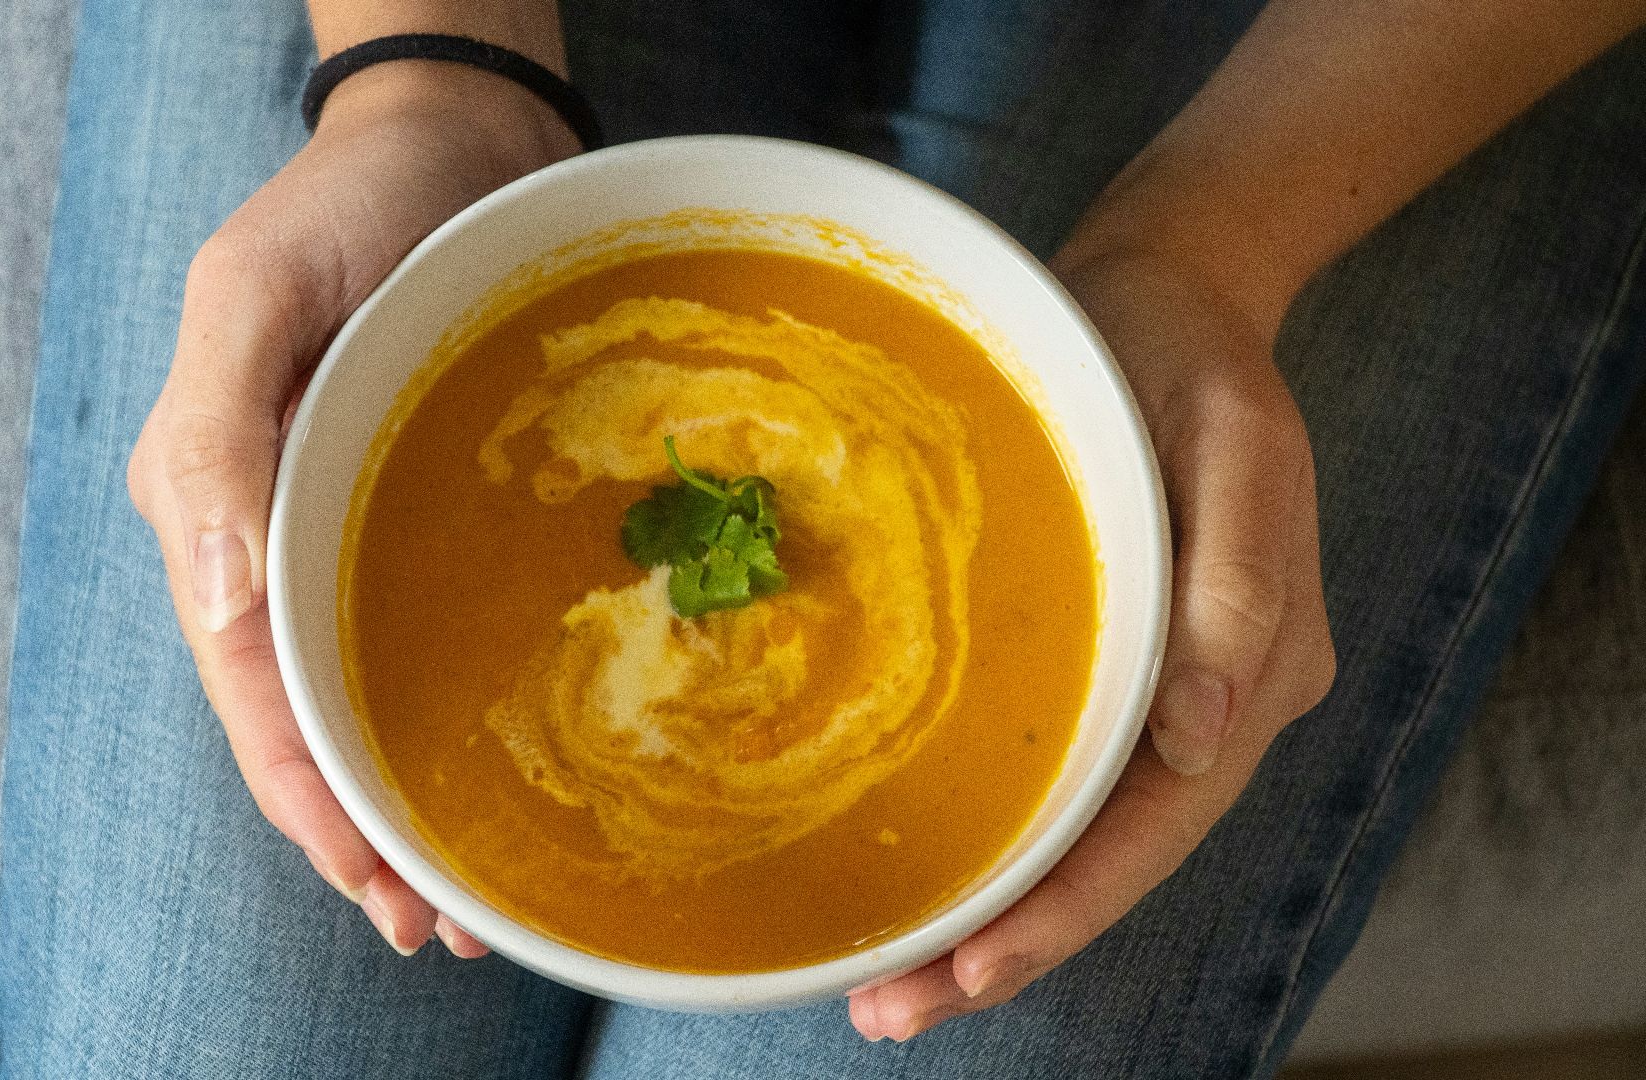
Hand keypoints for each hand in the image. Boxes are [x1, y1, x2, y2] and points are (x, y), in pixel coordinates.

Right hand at [127, 61, 578, 957]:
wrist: (455, 137)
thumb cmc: (352, 204)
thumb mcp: (254, 290)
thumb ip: (215, 439)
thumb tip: (213, 609)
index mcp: (216, 500)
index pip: (251, 683)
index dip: (303, 794)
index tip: (372, 883)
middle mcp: (274, 535)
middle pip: (304, 715)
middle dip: (359, 832)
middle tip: (441, 928)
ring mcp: (348, 530)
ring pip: (365, 694)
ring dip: (406, 798)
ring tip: (473, 897)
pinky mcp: (417, 513)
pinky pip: (425, 635)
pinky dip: (450, 717)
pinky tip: (504, 773)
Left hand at [848, 244, 1336, 1039]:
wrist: (1164, 291)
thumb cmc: (1196, 360)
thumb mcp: (1239, 449)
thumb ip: (1239, 591)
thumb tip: (1202, 745)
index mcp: (1253, 675)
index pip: (1151, 829)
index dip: (1063, 913)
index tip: (969, 974)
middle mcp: (1198, 707)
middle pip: (1099, 858)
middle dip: (1003, 946)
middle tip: (890, 1011)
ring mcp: (1142, 688)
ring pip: (1061, 831)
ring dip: (980, 911)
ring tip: (884, 981)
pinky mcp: (1087, 658)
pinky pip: (1033, 768)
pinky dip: (978, 832)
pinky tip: (907, 865)